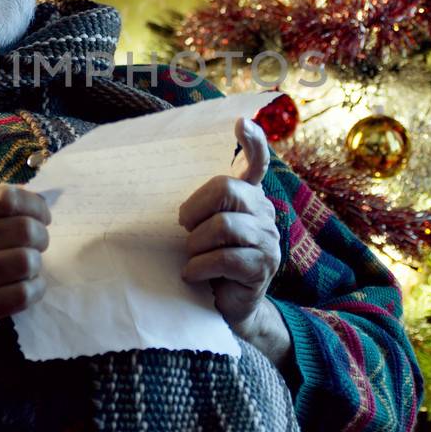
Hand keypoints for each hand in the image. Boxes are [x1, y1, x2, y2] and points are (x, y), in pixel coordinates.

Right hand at [0, 184, 50, 396]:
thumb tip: (40, 198)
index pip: (5, 198)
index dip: (34, 205)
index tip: (41, 217)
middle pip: (22, 229)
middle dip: (41, 237)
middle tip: (37, 246)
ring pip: (26, 261)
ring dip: (37, 265)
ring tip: (27, 268)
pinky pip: (24, 293)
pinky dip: (35, 289)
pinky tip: (26, 287)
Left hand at [178, 115, 281, 338]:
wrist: (225, 308)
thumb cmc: (205, 262)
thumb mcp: (199, 229)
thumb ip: (196, 208)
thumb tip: (162, 194)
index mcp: (249, 197)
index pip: (257, 162)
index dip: (252, 142)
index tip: (241, 123)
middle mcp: (264, 212)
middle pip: (227, 188)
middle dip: (195, 209)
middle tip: (184, 230)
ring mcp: (268, 239)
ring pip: (223, 226)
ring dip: (195, 245)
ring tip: (191, 259)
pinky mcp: (263, 266)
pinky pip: (224, 257)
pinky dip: (199, 266)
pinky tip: (191, 275)